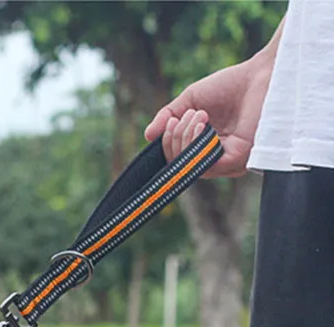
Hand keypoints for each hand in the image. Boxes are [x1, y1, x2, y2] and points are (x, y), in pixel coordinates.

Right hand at [144, 58, 271, 178]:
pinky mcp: (239, 160)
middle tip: (187, 116)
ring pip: (190, 168)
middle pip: (179, 168)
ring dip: (185, 141)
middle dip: (174, 141)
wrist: (262, 74)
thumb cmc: (230, 86)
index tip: (170, 120)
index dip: (167, 145)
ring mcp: (228, 163)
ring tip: (198, 115)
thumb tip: (147, 136)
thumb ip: (168, 117)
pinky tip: (202, 125)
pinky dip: (197, 146)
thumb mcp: (190, 101)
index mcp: (204, 148)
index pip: (176, 161)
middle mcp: (216, 160)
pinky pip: (207, 165)